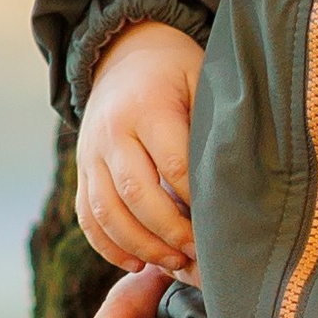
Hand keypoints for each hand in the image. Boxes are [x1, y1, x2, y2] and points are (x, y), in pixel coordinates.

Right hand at [75, 21, 201, 273]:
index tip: (221, 222)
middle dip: (169, 231)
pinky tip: (137, 262)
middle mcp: (112, 132)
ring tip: (174, 263)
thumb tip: (236, 178)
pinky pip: (87, 216)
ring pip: (106, 211)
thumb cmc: (178, 73)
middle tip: (198, 254)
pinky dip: (108, 245)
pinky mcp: (81, 171)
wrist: (125, 54)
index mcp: (148, 107)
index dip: (196, 199)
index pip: (173, 164)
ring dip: (140, 245)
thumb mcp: (202, 80)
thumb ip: (212, 123)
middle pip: (136, 193)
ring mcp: (90, 153)